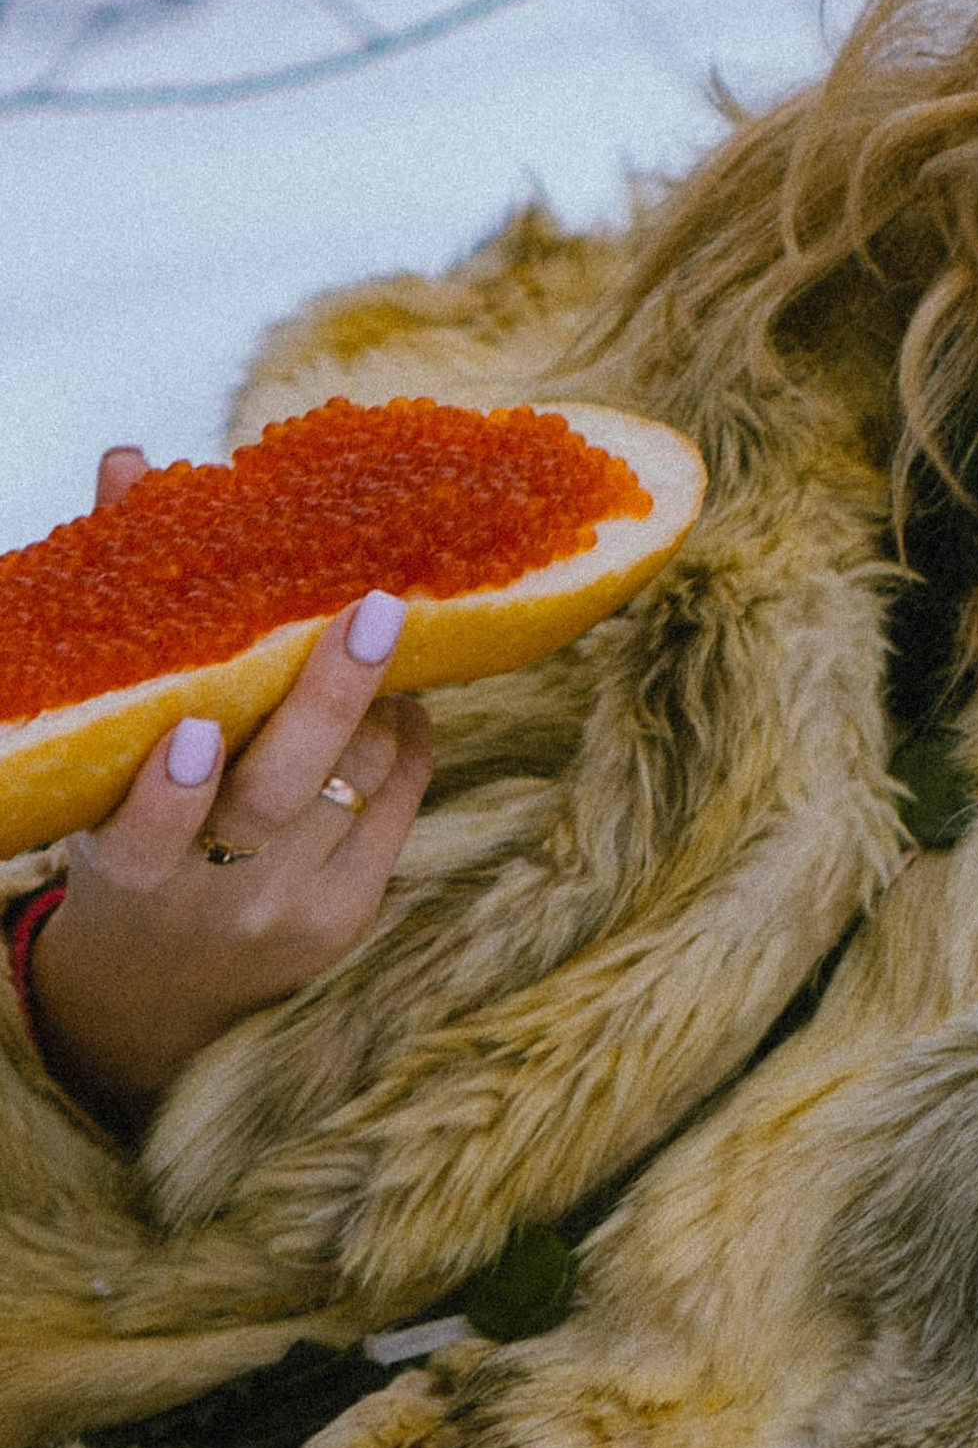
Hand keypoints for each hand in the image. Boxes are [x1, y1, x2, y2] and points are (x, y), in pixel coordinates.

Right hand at [28, 448, 432, 1126]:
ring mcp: (287, 915)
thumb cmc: (127, 822)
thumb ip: (126, 611)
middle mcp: (206, 901)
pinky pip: (398, 807)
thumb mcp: (103, 749)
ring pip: (353, 786)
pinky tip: (400, 698)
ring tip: (382, 632)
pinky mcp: (350, 916)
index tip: (197, 728)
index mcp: (125, 868)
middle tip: (374, 609)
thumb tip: (130, 462)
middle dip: (329, 702)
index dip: (171, 789)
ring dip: (376, 703)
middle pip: (278, 798)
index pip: (144, 835)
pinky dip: (405, 739)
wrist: (160, 984)